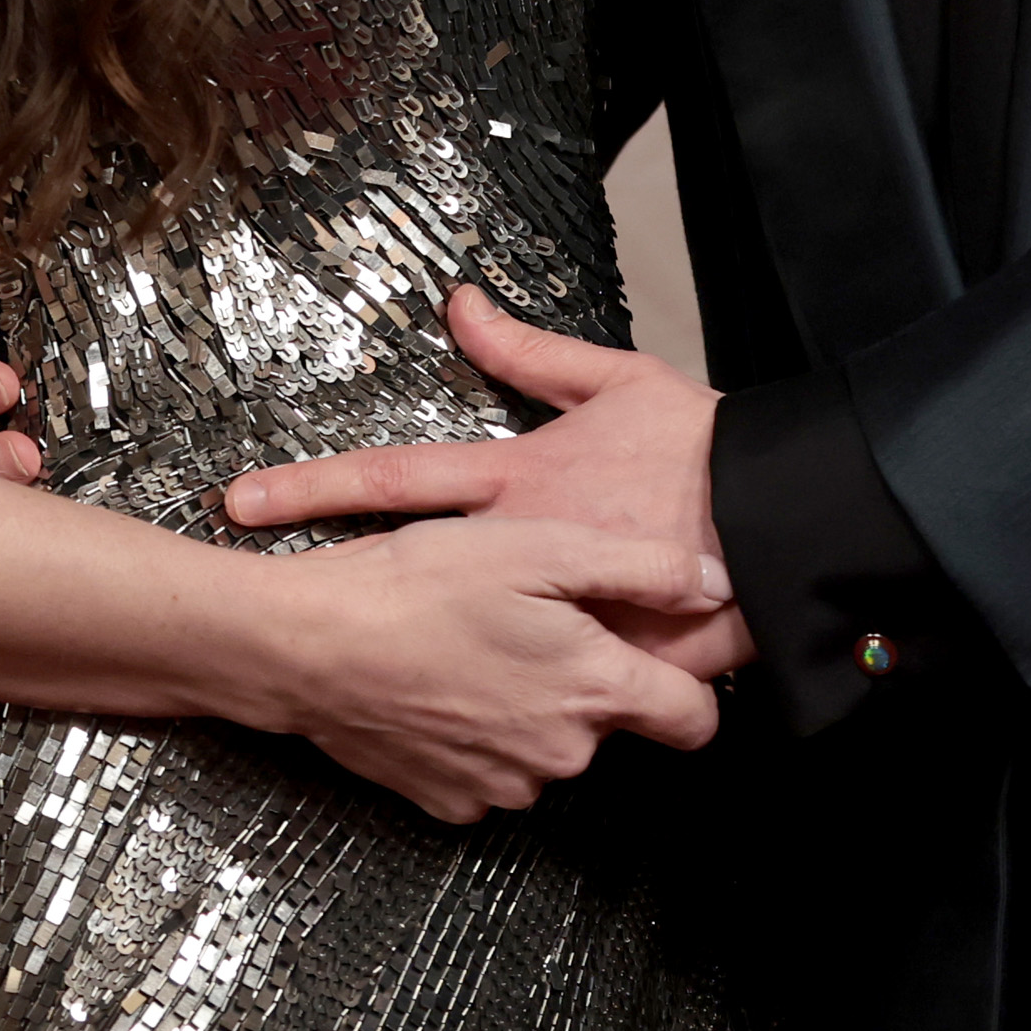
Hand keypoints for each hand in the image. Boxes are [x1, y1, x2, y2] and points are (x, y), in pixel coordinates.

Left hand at [224, 287, 751, 680]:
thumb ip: (530, 350)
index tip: (239, 501)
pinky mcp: (592, 688)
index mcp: (520, 487)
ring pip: (460, 666)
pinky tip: (472, 727)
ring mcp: (549, 634)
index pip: (394, 478)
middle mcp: (521, 563)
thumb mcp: (620, 382)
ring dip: (425, 677)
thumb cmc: (706, 451)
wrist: (790, 527)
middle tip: (280, 622)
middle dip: (341, 604)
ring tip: (386, 684)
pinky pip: (520, 729)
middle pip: (404, 586)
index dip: (311, 488)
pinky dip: (497, 727)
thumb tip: (460, 302)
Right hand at [245, 512, 729, 819]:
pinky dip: (481, 734)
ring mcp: (505, 785)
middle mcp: (562, 754)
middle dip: (586, 680)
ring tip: (479, 646)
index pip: (695, 721)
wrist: (308, 645)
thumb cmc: (420, 584)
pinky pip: (493, 769)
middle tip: (533, 622)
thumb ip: (644, 569)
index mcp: (596, 691)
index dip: (691, 687)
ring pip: (550, 746)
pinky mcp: (451, 800)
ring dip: (532, 706)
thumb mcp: (542, 547)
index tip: (667, 661)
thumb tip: (716, 587)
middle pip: (611, 724)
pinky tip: (446, 684)